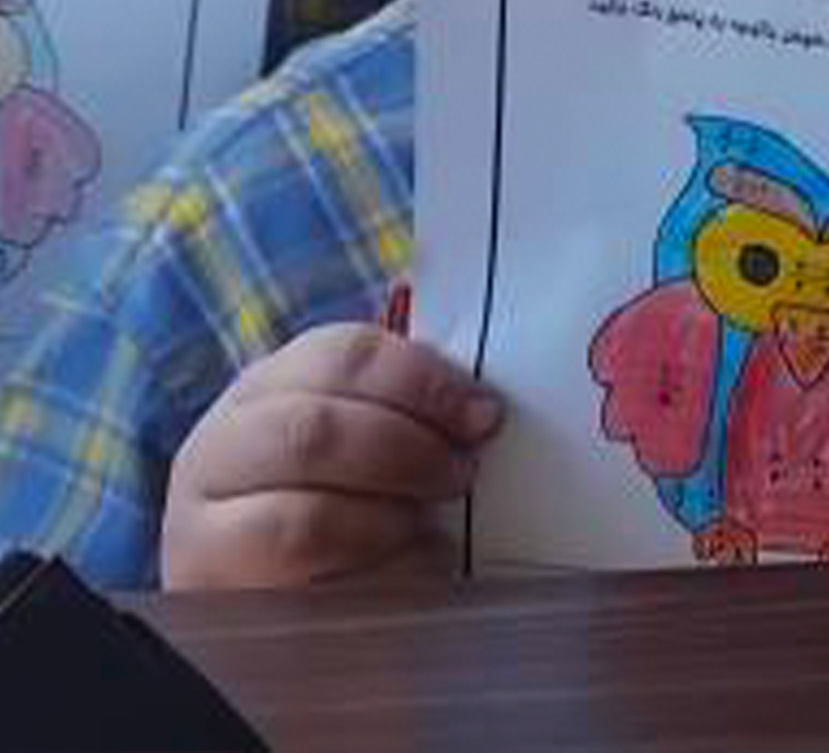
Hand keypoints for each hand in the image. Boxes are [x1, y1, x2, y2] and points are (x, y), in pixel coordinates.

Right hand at [160, 321, 499, 589]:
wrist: (262, 594)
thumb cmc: (328, 502)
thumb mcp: (351, 436)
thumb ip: (398, 410)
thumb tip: (480, 412)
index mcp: (257, 395)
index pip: (338, 357)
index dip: (420, 380)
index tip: (482, 413)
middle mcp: (215, 458)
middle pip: (313, 433)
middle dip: (407, 452)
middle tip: (461, 474)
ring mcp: (206, 540)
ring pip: (307, 521)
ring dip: (391, 521)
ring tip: (427, 528)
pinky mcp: (230, 611)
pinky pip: (321, 596)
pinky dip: (383, 579)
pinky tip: (407, 572)